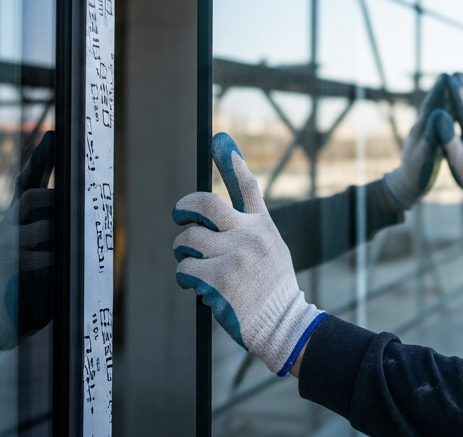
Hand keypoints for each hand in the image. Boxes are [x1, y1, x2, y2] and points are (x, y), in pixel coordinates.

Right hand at [0, 132, 54, 349]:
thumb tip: (78, 208)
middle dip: (54, 199)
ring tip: (67, 251)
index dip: (39, 159)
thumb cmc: (25, 281)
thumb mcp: (37, 250)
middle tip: (72, 207)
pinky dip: (57, 263)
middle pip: (31, 196)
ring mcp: (5, 245)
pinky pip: (44, 256)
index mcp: (13, 220)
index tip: (53, 135)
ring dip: (61, 237)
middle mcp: (5, 226)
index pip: (25, 182)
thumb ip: (50, 229)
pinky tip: (58, 273)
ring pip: (43, 226)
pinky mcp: (10, 266)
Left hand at [173, 134, 324, 375]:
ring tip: (192, 266)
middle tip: (178, 216)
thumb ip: (249, 227)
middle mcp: (250, 234)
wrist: (284, 324)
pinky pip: (186, 267)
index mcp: (262, 226)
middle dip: (184, 207)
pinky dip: (185, 276)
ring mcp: (236, 255)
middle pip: (206, 204)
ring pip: (189, 238)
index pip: (247, 186)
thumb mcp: (271, 248)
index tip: (218, 139)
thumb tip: (215, 214)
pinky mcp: (221, 278)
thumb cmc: (271, 289)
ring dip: (183, 252)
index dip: (231, 160)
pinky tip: (195, 285)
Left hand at [379, 73, 452, 209]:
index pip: (431, 105)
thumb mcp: (425, 153)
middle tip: (449, 75)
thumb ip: (431, 133)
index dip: (439, 90)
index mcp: (421, 129)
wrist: (406, 186)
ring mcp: (423, 135)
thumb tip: (437, 112)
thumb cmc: (416, 172)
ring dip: (443, 99)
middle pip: (432, 104)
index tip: (446, 75)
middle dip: (441, 90)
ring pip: (435, 112)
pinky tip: (450, 113)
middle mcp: (421, 128)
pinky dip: (445, 114)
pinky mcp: (428, 142)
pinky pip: (438, 123)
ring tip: (451, 88)